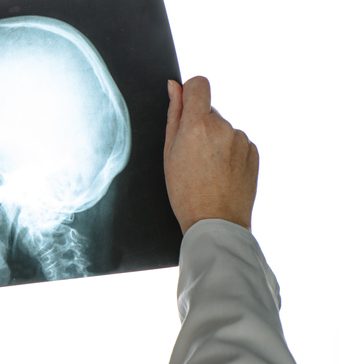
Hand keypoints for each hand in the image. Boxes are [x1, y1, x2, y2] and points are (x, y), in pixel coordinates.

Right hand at [164, 76, 258, 234]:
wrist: (215, 222)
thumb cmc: (185, 193)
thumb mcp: (168, 153)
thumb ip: (173, 115)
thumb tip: (174, 87)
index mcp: (197, 125)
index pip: (198, 84)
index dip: (190, 92)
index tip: (186, 107)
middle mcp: (223, 127)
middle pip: (209, 112)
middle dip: (199, 127)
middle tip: (191, 158)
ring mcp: (241, 139)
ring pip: (223, 129)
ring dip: (215, 142)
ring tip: (207, 171)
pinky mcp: (253, 151)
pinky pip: (236, 143)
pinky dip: (228, 154)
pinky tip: (220, 174)